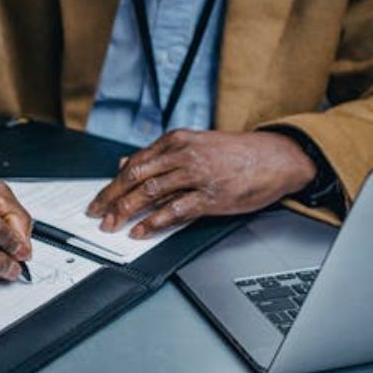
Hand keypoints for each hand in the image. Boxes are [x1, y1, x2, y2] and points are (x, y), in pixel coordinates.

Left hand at [87, 129, 316, 237]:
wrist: (275, 157)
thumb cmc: (236, 154)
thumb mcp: (194, 144)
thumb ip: (160, 155)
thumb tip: (125, 163)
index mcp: (176, 141)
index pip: (134, 163)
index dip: (112, 183)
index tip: (99, 199)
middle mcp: (183, 155)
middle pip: (136, 176)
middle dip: (111, 198)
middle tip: (97, 214)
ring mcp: (197, 175)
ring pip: (151, 192)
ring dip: (127, 210)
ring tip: (112, 224)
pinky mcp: (211, 196)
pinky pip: (175, 210)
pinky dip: (154, 222)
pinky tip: (141, 231)